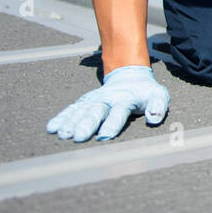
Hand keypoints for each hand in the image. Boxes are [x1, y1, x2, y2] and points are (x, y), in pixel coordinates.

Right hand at [47, 65, 169, 142]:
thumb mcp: (158, 95)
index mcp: (125, 100)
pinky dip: (62, 117)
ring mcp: (94, 100)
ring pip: (81, 111)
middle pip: (95, 112)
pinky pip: (73, 109)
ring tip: (62, 134)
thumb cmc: (144, 91)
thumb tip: (154, 119)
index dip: (112, 124)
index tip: (104, 136)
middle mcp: (107, 99)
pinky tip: (52, 128)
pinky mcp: (86, 102)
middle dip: (86, 124)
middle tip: (78, 137)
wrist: (129, 75)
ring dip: (71, 122)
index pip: (118, 113)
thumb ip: (158, 106)